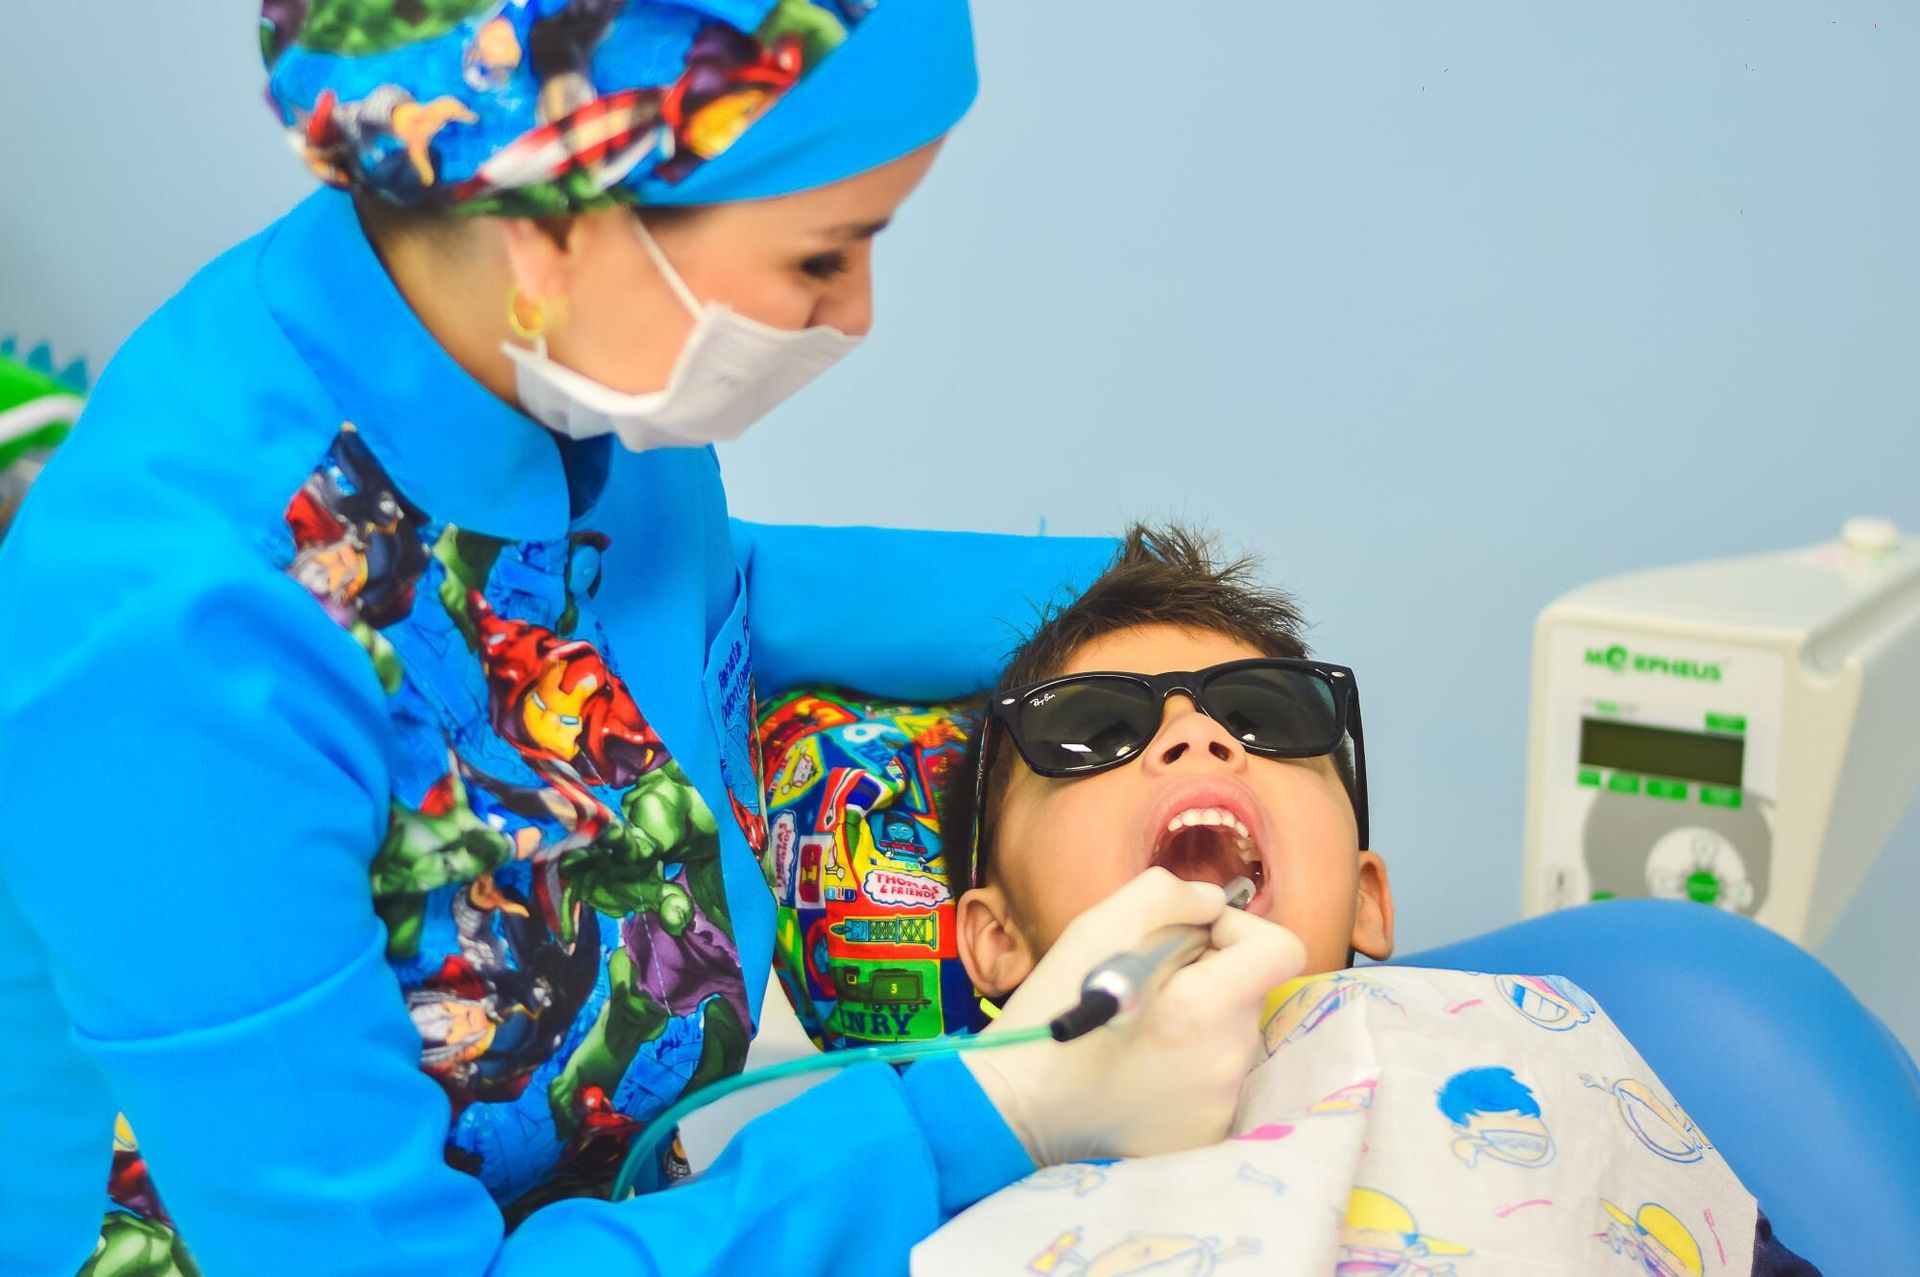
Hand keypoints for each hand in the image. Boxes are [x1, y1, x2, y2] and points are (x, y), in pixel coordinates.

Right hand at [961, 867, 1306, 1165]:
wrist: (1014, 1107)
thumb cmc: (1051, 1010)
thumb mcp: (1096, 927)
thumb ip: (1167, 896)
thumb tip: (1213, 903)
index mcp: (1204, 1008)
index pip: (1281, 949)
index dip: (1238, 929)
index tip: (1190, 940)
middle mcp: (1226, 1060)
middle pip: (1249, 991)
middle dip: (1208, 975)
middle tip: (1146, 983)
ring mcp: (1219, 1104)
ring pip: (1231, 1033)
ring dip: (1196, 1018)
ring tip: (1135, 1028)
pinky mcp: (1205, 1134)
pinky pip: (1215, 1077)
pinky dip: (1187, 1063)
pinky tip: (1137, 1066)